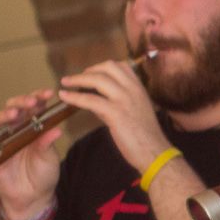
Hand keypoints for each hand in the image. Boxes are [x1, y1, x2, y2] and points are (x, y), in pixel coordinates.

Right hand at [0, 88, 65, 215]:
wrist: (32, 198)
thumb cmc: (44, 175)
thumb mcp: (50, 158)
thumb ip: (48, 144)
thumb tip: (56, 128)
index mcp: (34, 127)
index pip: (35, 107)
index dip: (39, 98)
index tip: (49, 94)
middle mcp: (18, 130)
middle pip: (15, 107)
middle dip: (22, 101)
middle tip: (33, 101)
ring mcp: (4, 139)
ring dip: (7, 113)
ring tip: (16, 112)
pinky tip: (6, 129)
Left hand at [58, 57, 168, 174]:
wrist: (155, 152)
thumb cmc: (146, 136)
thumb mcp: (136, 112)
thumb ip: (117, 103)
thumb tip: (96, 99)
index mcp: (139, 89)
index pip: (121, 66)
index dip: (102, 67)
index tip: (92, 73)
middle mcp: (133, 90)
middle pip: (108, 67)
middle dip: (89, 70)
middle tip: (77, 78)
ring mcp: (125, 100)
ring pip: (97, 79)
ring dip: (78, 79)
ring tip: (65, 82)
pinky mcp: (115, 113)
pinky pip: (90, 99)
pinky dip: (74, 96)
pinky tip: (64, 96)